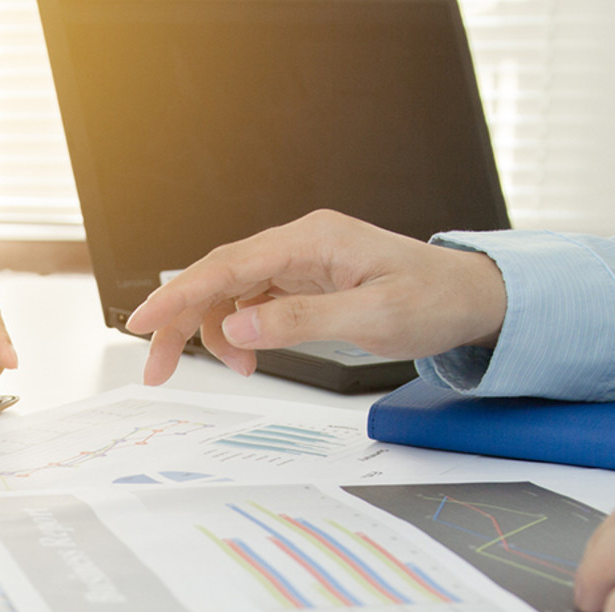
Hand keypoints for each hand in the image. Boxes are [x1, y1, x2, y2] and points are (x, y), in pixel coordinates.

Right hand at [123, 210, 506, 384]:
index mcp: (312, 239)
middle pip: (217, 275)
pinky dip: (239, 329)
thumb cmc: (435, 301)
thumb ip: (301, 321)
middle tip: (156, 367)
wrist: (473, 297)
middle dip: (180, 320)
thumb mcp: (373, 320)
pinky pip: (252, 299)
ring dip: (213, 330)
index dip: (178, 295)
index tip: (141, 322)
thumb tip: (237, 324)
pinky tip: (248, 354)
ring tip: (234, 369)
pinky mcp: (304, 279)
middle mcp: (299, 242)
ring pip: (230, 289)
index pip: (227, 265)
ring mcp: (300, 259)